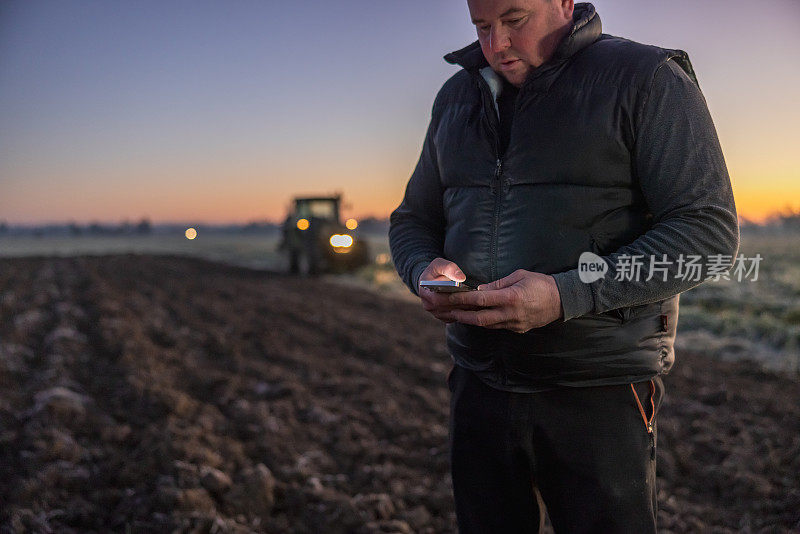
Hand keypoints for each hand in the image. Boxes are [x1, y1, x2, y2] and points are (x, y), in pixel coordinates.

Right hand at [418, 258, 479, 323]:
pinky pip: (455, 318)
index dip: (454, 297)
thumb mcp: (439, 264)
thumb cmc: (435, 271)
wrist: (430, 281)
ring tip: (479, 303)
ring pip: (452, 314)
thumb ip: (449, 268)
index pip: (439, 298)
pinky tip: (474, 307)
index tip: (468, 293)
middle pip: (447, 308)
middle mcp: (428, 305)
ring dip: (465, 310)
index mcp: (424, 292)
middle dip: (463, 304)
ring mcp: (435, 313)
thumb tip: (461, 278)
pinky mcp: (442, 317)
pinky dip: (465, 313)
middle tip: (478, 299)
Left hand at [447, 270, 563, 332]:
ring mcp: (515, 324)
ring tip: (458, 316)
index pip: (481, 300)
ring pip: (488, 325)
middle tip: (449, 313)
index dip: (464, 299)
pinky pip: (498, 327)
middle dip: (462, 316)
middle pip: (480, 319)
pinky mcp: (518, 329)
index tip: (451, 297)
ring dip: (472, 321)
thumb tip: (481, 289)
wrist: (562, 300)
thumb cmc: (541, 284)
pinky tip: (478, 318)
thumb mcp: (519, 276)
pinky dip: (486, 323)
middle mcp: (511, 313)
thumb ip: (498, 284)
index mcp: (511, 297)